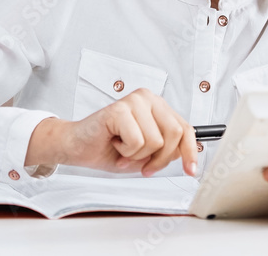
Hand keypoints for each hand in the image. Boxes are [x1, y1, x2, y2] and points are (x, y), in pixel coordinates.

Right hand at [25, 88, 198, 176]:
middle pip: (174, 133)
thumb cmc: (109, 148)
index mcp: (158, 106)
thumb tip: (184, 154)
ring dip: (138, 156)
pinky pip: (137, 141)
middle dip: (159, 158)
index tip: (190, 170)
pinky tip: (114, 144)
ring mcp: (134, 101)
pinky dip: (126, 152)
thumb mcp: (146, 154)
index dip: (189, 152)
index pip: (185, 128)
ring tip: (123, 150)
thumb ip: (166, 150)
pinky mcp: (119, 108)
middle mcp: (148, 98)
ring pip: (156, 141)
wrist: (77, 147)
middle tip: (142, 166)